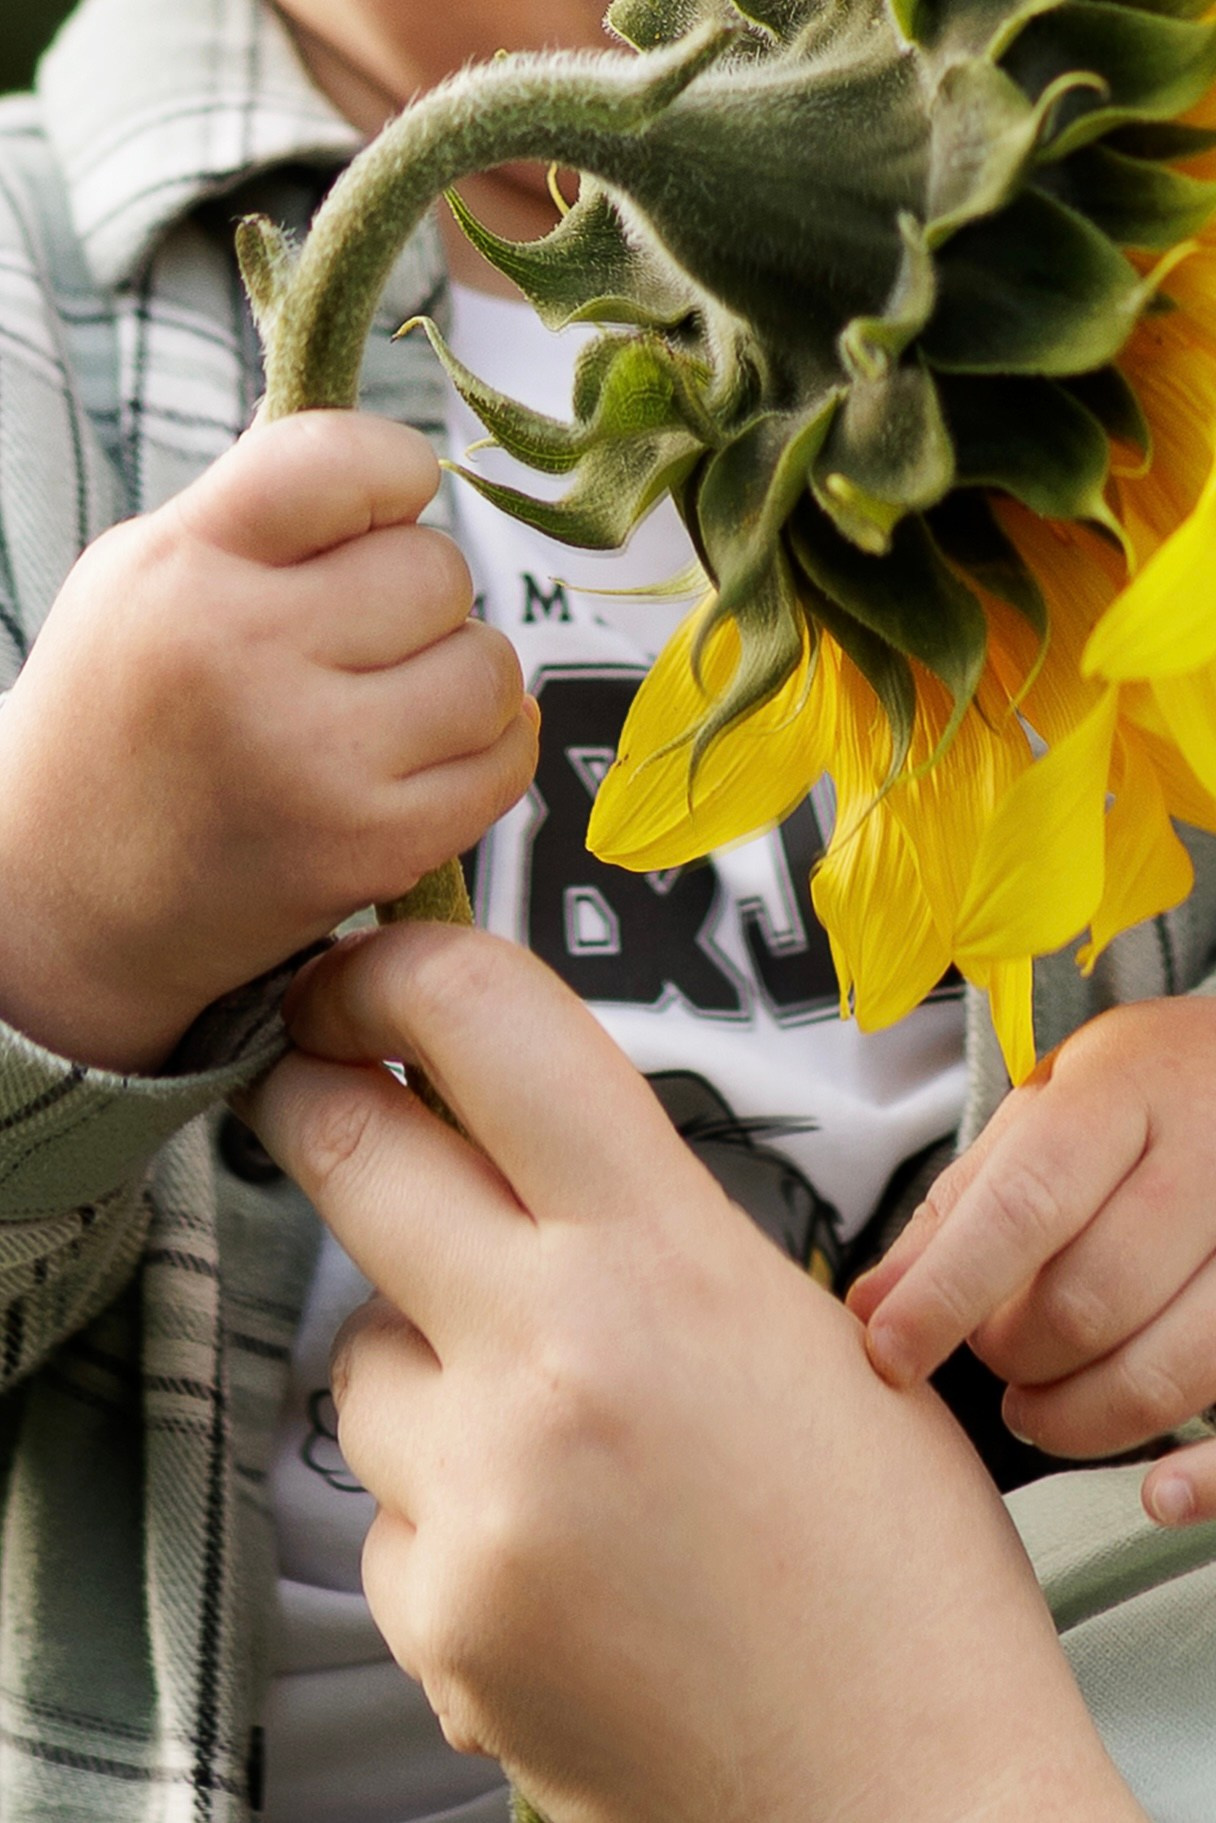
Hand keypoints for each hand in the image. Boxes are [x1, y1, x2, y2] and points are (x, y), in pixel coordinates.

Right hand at [0, 413, 536, 1070]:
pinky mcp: (373, 844)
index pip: (347, 459)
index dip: (394, 474)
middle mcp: (247, 657)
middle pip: (437, 570)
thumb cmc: (123, 723)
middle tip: (360, 641)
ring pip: (490, 666)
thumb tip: (411, 474)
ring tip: (391, 701)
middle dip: (417, 597)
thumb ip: (263, 514)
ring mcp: (317, 760)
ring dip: (460, 676)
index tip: (383, 510)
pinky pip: (506, 760)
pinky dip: (488, 748)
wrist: (71, 902)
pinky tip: (430, 753)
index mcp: (182, 569)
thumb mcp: (139, 580)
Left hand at [244, 923, 1144, 1822]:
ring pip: (356, 1346)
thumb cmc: (894, 1571)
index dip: (393, 970)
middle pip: (341, 1146)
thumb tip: (525, 1145)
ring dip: (417, 1351)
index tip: (361, 980)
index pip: (483, 1027)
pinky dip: (441, 1496)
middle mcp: (553, 1364)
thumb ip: (654, 1223)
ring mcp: (477, 1496)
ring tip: (547, 1425)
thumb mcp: (807, 1330)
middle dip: (317, 1102)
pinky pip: (380, 1500)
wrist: (900, 1790)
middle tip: (325, 1095)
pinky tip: (548, 1538)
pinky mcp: (432, 1615)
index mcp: (670, 1263)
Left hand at [848, 997, 1215, 1528]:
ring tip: (1039, 1408)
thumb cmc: (1139, 1097)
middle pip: (1093, 1297)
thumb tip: (870, 1306)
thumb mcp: (1044, 1113)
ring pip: (1174, 1366)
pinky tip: (1157, 1491)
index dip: (948, 1292)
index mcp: (1124, 1093)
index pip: (1025, 1206)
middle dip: (1015, 1353)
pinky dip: (1206, 1477)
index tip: (889, 1352)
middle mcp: (1210, 1156)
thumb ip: (958, 1209)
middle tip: (992, 1354)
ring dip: (1084, 1416)